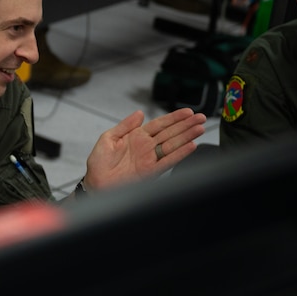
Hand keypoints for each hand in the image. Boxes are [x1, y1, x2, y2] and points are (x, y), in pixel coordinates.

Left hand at [83, 108, 206, 190]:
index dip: (174, 118)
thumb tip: (139, 112)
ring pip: (172, 145)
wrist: (95, 183)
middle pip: (170, 133)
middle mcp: (146, 147)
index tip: (188, 112)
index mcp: (136, 137)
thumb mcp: (108, 138)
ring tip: (200, 129)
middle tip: (201, 118)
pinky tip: (190, 146)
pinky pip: (168, 161)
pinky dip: (179, 154)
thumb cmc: (99, 163)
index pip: (159, 124)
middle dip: (186, 125)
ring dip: (187, 137)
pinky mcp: (150, 172)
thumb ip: (125, 126)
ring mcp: (150, 159)